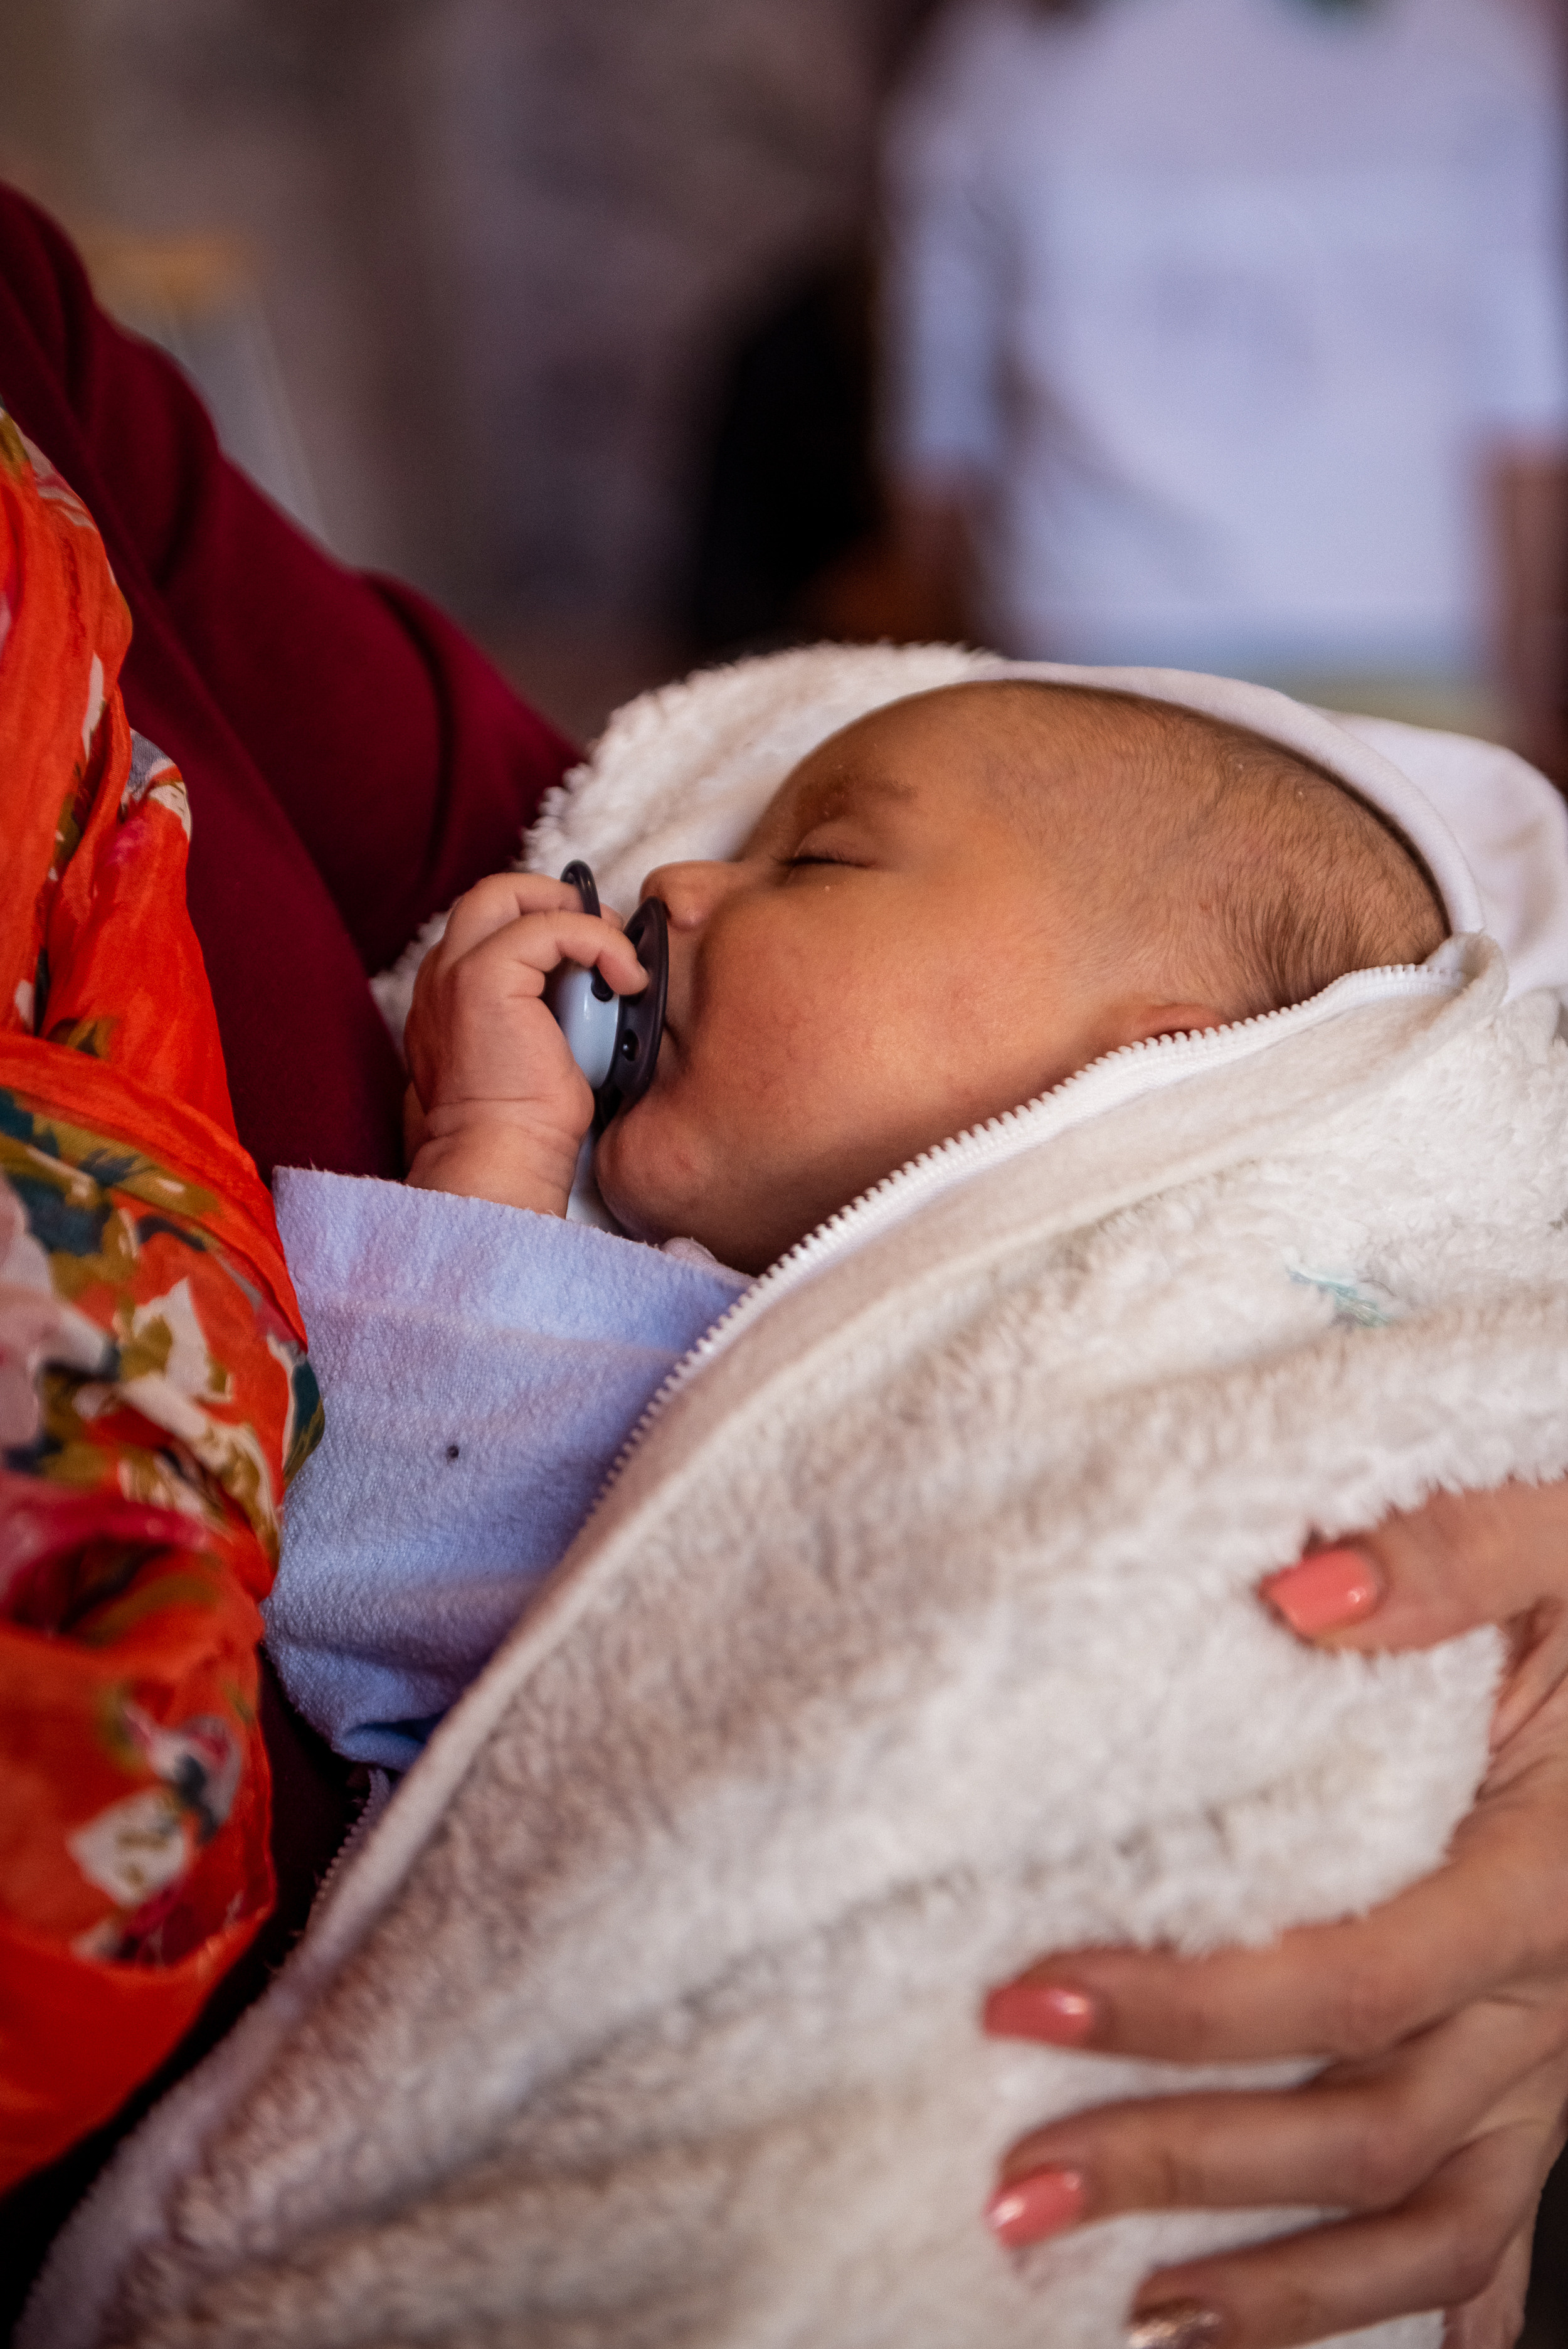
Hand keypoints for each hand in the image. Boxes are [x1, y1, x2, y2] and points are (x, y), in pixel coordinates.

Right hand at [402, 872, 645, 1214]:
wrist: (499, 1161)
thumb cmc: (524, 1129)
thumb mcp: (536, 1053)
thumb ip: (544, 1012)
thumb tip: (594, 988)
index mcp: (448, 996)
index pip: (492, 926)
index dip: (545, 923)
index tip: (593, 955)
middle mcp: (440, 976)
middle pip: (492, 893)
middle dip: (556, 900)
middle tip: (606, 937)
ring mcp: (455, 972)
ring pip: (510, 893)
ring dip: (578, 914)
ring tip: (618, 958)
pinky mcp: (484, 977)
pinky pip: (549, 925)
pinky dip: (599, 940)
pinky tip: (627, 977)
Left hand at [983, 1478, 1567, 2348]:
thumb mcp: (1553, 1540)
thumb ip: (1444, 1556)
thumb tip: (1296, 1592)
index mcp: (1543, 1877)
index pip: (1348, 1980)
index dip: (1188, 2011)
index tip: (1031, 2003)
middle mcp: (1553, 1993)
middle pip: (1363, 2131)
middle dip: (1183, 2169)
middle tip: (1017, 2183)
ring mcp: (1556, 2054)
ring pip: (1427, 2221)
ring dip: (1277, 2290)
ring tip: (1125, 2309)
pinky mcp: (1544, 2070)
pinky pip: (1487, 2227)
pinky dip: (1400, 2308)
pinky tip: (1305, 2340)